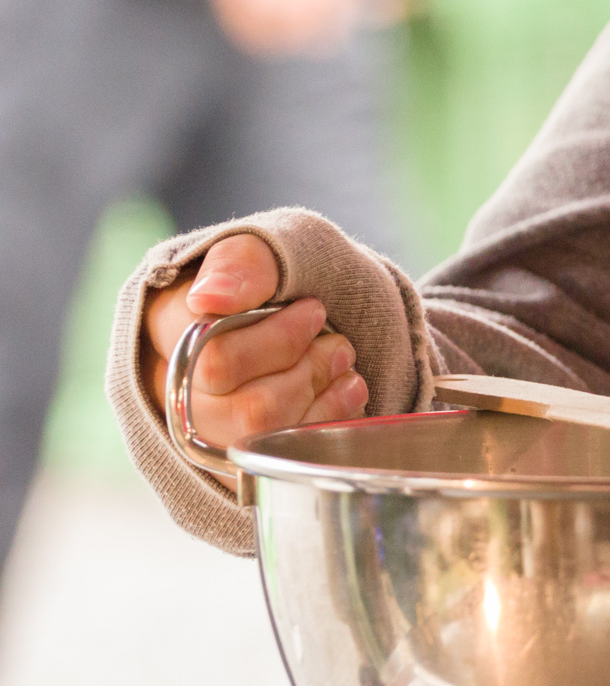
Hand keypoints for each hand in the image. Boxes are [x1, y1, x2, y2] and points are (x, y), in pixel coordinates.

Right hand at [143, 235, 366, 485]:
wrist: (312, 314)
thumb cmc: (280, 280)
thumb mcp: (267, 251)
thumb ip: (242, 264)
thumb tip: (210, 299)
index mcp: (164, 327)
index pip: (213, 358)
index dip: (277, 339)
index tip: (313, 311)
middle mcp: (169, 386)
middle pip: (243, 407)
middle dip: (305, 368)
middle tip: (331, 340)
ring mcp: (199, 431)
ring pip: (264, 435)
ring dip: (317, 390)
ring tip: (337, 358)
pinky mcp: (234, 462)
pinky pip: (279, 458)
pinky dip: (327, 420)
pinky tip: (341, 390)